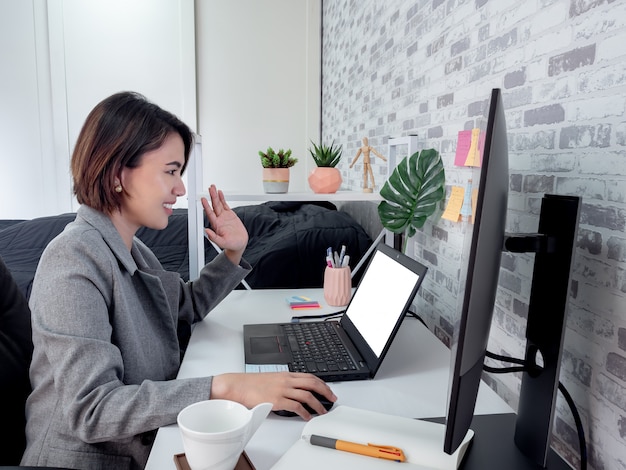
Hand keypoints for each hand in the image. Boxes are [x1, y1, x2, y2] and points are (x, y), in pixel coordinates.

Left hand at [201, 185, 247, 264]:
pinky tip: (220, 193)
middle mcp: (219, 219)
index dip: (206, 206)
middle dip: (212, 197)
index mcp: (216, 225)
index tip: (203, 199)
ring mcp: (224, 217)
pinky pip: (225, 205)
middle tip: (210, 189)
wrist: (240, 243)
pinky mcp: (230, 215)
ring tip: (213, 188)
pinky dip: (222, 199)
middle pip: (214, 206)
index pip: (210, 213)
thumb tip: (206, 231)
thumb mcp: (223, 243)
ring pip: (219, 204)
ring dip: (216, 196)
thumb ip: (214, 238)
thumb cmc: (232, 244)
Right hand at [210, 372, 336, 420]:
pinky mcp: (277, 400)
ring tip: (322, 411)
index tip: (327, 389)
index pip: (309, 376)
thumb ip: (283, 383)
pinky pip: (296, 407)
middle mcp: (286, 380)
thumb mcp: (271, 379)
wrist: (238, 386)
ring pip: (307, 395)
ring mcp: (282, 390)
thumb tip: (293, 391)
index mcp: (286, 374)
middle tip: (332, 399)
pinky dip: (304, 412)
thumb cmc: (251, 384)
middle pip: (313, 383)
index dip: (321, 383)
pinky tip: (306, 416)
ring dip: (318, 404)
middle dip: (325, 391)